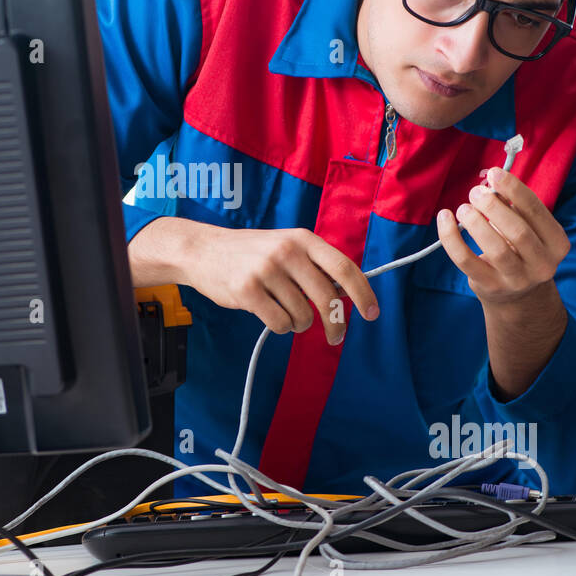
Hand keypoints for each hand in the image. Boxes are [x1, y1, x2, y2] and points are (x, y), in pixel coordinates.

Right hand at [134, 220, 379, 343]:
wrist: (203, 250)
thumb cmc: (250, 252)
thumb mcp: (285, 245)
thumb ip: (314, 265)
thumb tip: (347, 296)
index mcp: (302, 239)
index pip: (343, 268)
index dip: (362, 293)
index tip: (372, 313)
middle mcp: (287, 252)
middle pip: (327, 298)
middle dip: (336, 324)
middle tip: (335, 337)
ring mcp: (266, 271)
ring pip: (302, 316)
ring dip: (299, 324)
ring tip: (286, 315)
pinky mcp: (247, 291)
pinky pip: (280, 324)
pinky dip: (281, 327)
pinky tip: (270, 316)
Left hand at [436, 166, 569, 305]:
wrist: (516, 295)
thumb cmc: (519, 249)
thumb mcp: (526, 228)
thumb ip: (513, 206)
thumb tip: (490, 181)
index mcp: (557, 243)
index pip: (537, 212)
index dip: (515, 189)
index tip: (495, 173)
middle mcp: (542, 265)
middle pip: (518, 232)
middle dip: (494, 207)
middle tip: (476, 192)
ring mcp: (517, 280)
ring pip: (495, 248)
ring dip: (475, 222)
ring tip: (464, 208)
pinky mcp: (490, 286)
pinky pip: (466, 260)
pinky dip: (451, 237)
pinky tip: (445, 218)